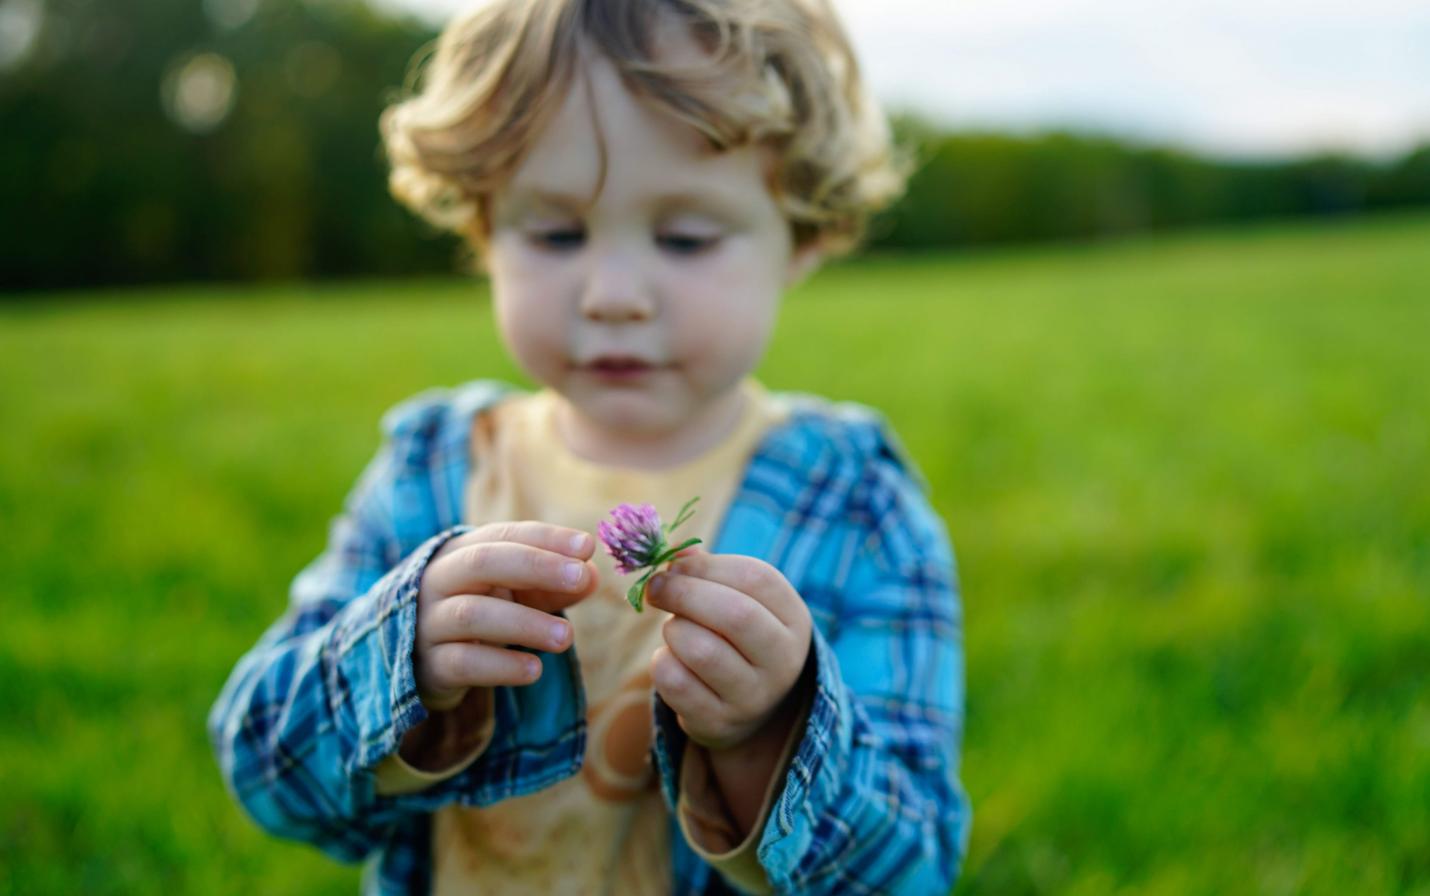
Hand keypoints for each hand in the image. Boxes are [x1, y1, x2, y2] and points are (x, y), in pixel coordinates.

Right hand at [414, 522, 597, 710]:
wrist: (420, 660)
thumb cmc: (480, 612)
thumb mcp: (515, 593)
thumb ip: (553, 585)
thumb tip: (591, 575)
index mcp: (461, 552)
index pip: (504, 535)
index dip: (546, 538)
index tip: (587, 546)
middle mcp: (438, 580)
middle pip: (482, 562)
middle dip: (535, 566)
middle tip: (581, 577)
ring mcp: (428, 622)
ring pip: (472, 614)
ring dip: (525, 622)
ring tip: (566, 637)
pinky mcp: (429, 665)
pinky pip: (463, 661)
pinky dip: (501, 665)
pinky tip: (534, 670)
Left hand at [645, 548, 811, 751]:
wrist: (745, 707)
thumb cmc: (734, 637)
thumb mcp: (735, 599)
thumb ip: (708, 572)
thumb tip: (676, 554)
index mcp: (793, 619)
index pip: (758, 579)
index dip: (708, 567)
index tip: (674, 565)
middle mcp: (783, 661)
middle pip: (735, 615)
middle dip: (684, 593)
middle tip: (655, 588)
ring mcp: (754, 697)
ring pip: (701, 650)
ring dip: (674, 631)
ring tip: (676, 631)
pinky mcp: (719, 722)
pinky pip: (676, 683)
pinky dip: (662, 663)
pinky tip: (671, 661)